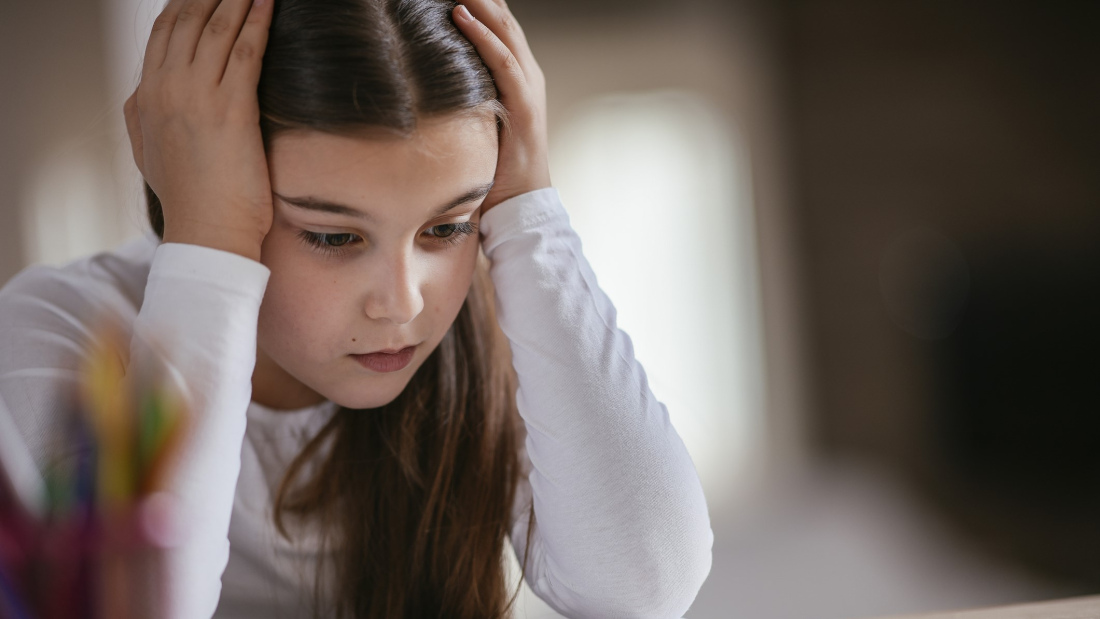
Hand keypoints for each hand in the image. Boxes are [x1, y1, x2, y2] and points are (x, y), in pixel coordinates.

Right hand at [123, 0, 274, 261]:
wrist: (206, 233)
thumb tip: (142, 93)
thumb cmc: (190, 201)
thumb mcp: (149, 153)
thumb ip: (144, 117)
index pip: (164, 34)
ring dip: (238, 0)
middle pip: (188, 22)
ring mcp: (196, 98)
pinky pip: (245, 51)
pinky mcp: (231, 110)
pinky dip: (258, 22)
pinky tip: (269, 3)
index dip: (185, 6)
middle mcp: (166, 90)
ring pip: (217, 30)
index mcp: (145, 98)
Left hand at [452, 0, 550, 214]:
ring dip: (478, 1)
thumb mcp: (474, 121)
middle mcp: (526, 73)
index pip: (497, 23)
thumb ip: (462, 97)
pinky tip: (460, 15)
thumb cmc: (493, 169)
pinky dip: (482, 35)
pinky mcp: (524, 105)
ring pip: (504, 29)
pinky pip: (503, 61)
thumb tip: (424, 82)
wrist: (520, 205)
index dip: (476, 0)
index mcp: (516, 75)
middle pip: (501, 16)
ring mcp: (528, 86)